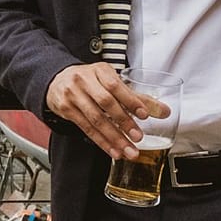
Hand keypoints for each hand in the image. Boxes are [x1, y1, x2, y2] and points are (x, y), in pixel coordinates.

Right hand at [46, 63, 167, 159]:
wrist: (56, 80)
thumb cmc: (89, 81)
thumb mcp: (111, 82)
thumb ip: (137, 97)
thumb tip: (164, 112)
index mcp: (99, 70)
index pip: (115, 85)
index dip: (130, 100)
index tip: (144, 114)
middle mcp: (84, 80)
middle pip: (105, 102)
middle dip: (123, 121)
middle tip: (138, 136)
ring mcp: (72, 95)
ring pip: (95, 119)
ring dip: (114, 137)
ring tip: (128, 150)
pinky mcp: (65, 109)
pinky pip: (86, 128)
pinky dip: (102, 141)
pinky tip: (113, 150)